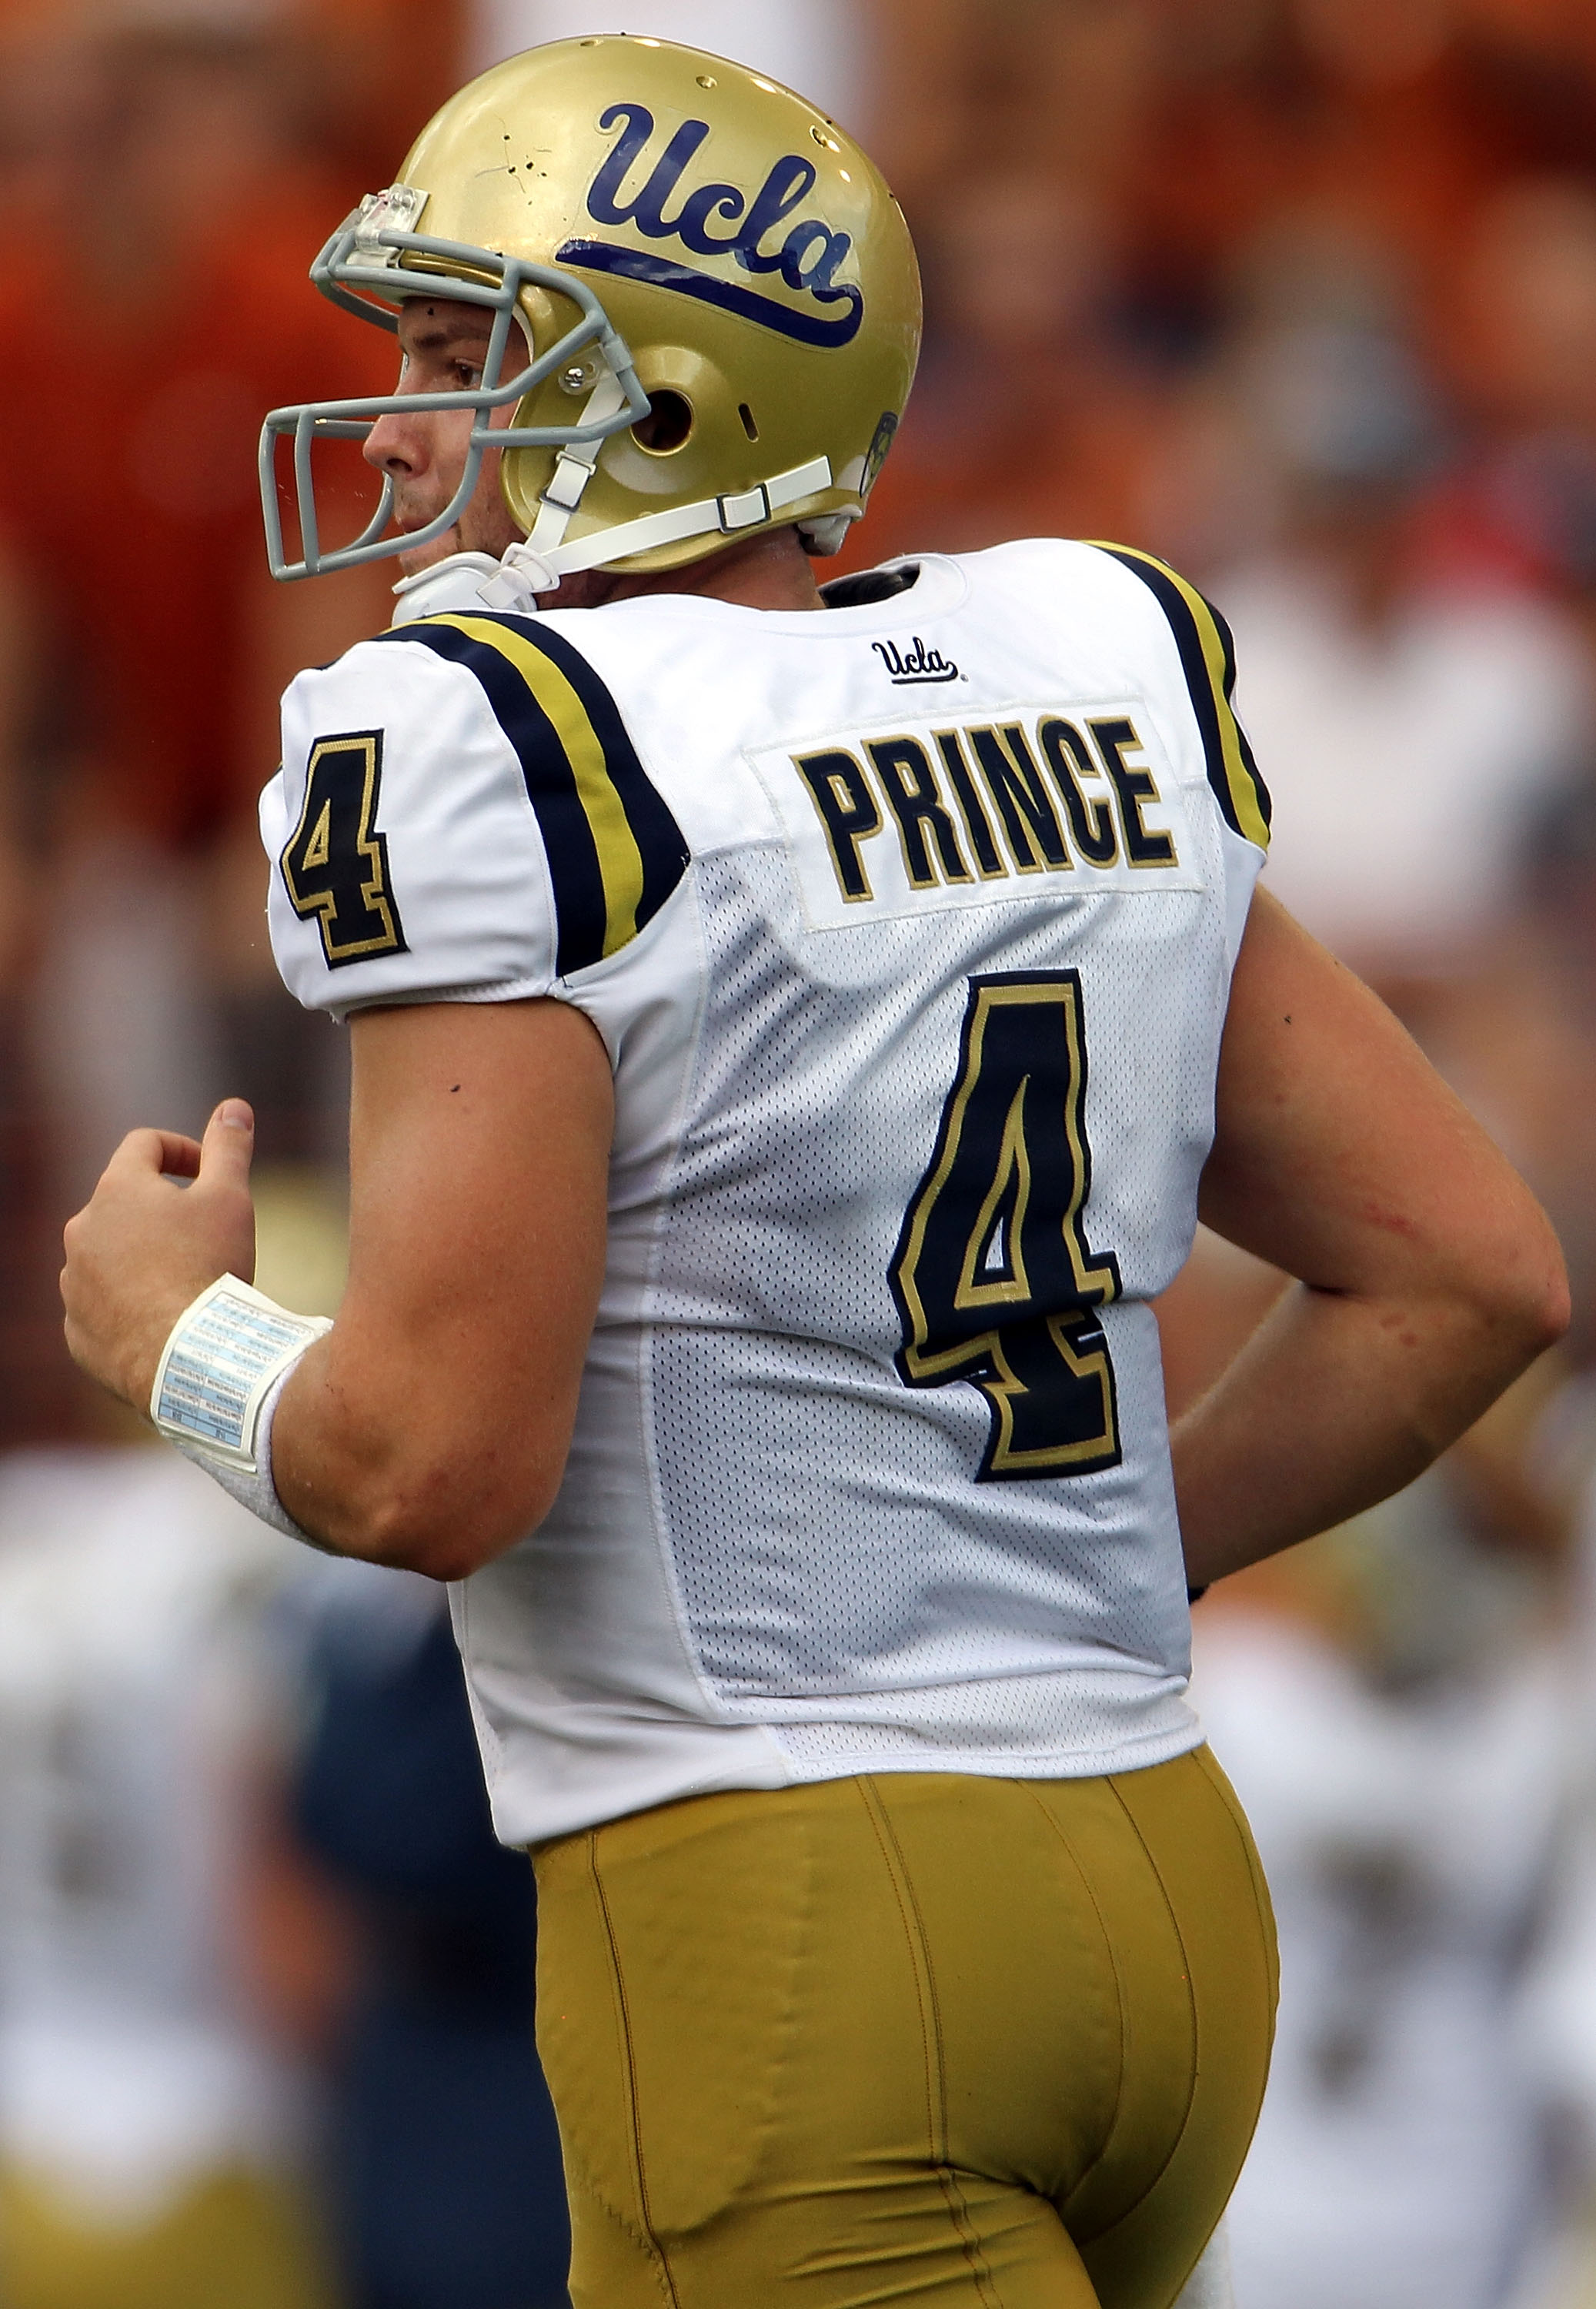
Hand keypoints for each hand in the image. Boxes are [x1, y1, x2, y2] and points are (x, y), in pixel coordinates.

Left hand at [62, 1100, 257, 1412]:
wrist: (187, 1357)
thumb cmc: (210, 1268)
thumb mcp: (231, 1198)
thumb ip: (228, 1148)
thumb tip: (234, 1107)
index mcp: (117, 1189)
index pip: (144, 1144)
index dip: (183, 1150)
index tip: (210, 1174)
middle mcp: (83, 1230)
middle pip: (124, 1203)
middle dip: (163, 1211)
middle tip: (206, 1235)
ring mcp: (74, 1283)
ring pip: (110, 1256)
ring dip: (143, 1259)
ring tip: (187, 1282)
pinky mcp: (77, 1330)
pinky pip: (103, 1307)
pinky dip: (130, 1306)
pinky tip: (168, 1320)